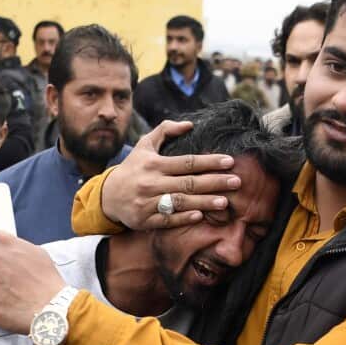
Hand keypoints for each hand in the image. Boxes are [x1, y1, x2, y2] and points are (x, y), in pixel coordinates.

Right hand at [100, 120, 241, 229]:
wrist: (107, 196)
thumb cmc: (133, 168)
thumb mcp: (144, 145)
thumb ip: (165, 130)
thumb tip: (190, 124)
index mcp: (154, 164)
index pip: (187, 162)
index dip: (210, 162)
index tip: (230, 161)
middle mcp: (151, 183)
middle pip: (189, 183)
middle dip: (215, 182)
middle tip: (237, 181)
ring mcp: (148, 203)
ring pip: (180, 203)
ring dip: (204, 202)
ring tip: (225, 202)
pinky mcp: (144, 220)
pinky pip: (166, 220)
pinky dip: (182, 218)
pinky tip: (199, 216)